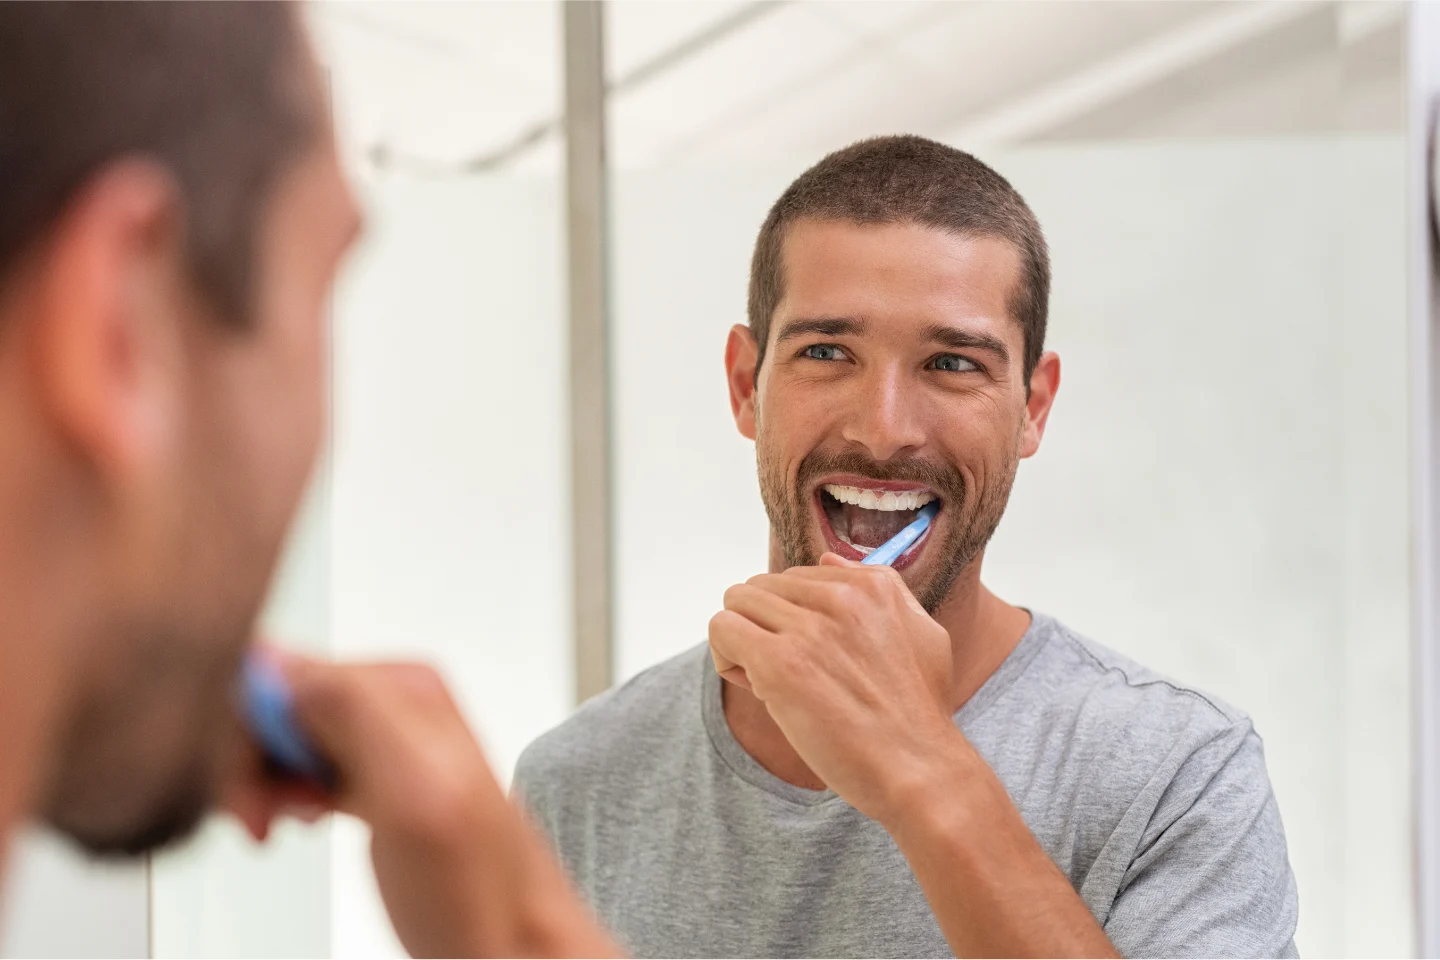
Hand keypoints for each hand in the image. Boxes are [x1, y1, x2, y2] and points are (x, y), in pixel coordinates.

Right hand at [226, 653, 618, 958]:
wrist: (512, 946)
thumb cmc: (479, 891)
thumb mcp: (414, 793)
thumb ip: (353, 714)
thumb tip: (280, 661)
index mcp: (402, 685)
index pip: (278, 670)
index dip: (245, 733)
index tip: (252, 792)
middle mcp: (394, 702)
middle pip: (274, 701)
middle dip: (249, 760)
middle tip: (263, 819)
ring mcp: (385, 741)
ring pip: (281, 735)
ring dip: (262, 781)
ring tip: (281, 824)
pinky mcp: (374, 777)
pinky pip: (301, 762)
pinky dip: (282, 794)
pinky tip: (298, 821)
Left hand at [708, 554, 964, 824]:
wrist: (919, 770)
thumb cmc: (918, 714)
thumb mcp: (921, 633)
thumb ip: (880, 590)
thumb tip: (827, 559)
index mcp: (873, 585)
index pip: (797, 577)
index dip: (794, 619)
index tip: (813, 657)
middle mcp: (841, 597)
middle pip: (761, 587)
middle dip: (764, 628)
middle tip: (790, 674)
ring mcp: (809, 628)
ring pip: (737, 603)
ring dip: (743, 642)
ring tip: (771, 682)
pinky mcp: (780, 663)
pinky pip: (723, 630)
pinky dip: (727, 659)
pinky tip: (758, 690)